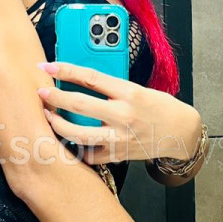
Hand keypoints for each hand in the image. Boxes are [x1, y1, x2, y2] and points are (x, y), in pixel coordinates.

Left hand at [35, 59, 201, 165]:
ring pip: (77, 134)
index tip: (48, 66)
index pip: (90, 78)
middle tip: (41, 92)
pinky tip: (68, 141)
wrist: (181, 133)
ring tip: (49, 117)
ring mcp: (119, 138)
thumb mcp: (139, 89)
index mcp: (129, 93)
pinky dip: (76, 148)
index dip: (65, 70)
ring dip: (58, 125)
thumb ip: (112, 87)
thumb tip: (80, 80)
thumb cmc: (160, 107)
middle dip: (54, 98)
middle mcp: (123, 116)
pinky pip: (88, 154)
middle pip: (78, 105)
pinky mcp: (117, 155)